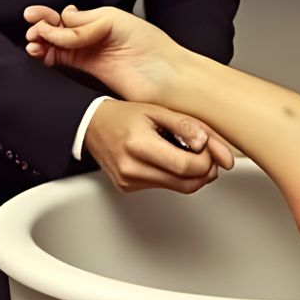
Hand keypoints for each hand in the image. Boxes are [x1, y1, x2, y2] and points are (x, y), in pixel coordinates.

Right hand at [23, 3, 183, 104]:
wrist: (165, 79)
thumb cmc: (153, 47)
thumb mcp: (114, 21)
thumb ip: (84, 23)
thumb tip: (61, 20)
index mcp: (101, 19)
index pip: (67, 15)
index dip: (49, 15)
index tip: (33, 14)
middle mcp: (93, 36)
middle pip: (58, 29)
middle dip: (40, 27)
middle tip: (31, 28)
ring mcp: (90, 54)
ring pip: (56, 45)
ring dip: (41, 42)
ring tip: (34, 42)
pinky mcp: (88, 72)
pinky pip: (62, 60)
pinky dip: (48, 56)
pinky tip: (40, 53)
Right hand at [81, 99, 234, 193]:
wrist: (92, 125)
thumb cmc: (123, 115)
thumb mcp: (157, 111)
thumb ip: (185, 126)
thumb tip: (206, 143)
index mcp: (139, 145)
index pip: (186, 166)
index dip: (206, 160)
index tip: (208, 148)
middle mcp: (131, 169)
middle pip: (186, 184)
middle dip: (205, 171)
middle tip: (207, 154)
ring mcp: (129, 182)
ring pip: (178, 188)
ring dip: (191, 174)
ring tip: (187, 153)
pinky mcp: (128, 188)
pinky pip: (163, 186)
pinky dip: (174, 175)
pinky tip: (168, 159)